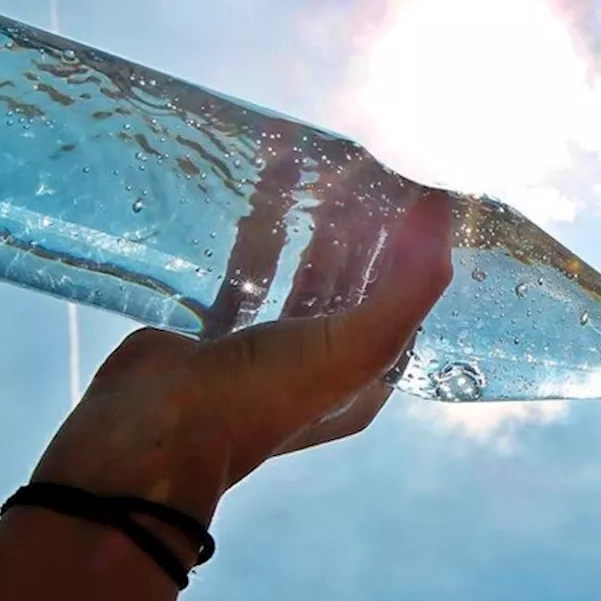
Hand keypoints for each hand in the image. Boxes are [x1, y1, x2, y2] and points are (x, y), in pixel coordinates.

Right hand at [30, 192, 452, 524]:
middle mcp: (318, 369)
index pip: (401, 305)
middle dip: (360, 231)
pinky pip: (242, 272)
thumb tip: (444, 210)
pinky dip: (253, 234)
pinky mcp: (216, 333)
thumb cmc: (266, 395)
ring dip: (308, 225)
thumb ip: (413, 282)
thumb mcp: (359, 344)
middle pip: (351, 286)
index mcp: (361, 381)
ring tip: (315, 170)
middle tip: (362, 172)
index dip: (410, 252)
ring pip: (297, 275)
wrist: (156, 430)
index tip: (409, 196)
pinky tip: (260, 192)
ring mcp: (264, 353)